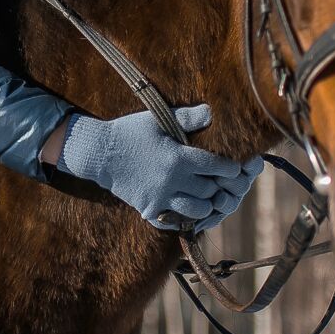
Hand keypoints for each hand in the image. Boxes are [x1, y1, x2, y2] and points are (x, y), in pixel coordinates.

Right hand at [56, 104, 255, 230]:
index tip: (235, 168)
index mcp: (178, 157)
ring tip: (207, 198)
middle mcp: (172, 179)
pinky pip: (173, 221)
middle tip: (223, 184)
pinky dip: (183, 218)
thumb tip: (212, 112)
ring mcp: (160, 197)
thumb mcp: (158, 119)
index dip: (230, 168)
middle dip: (219, 186)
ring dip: (205, 204)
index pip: (216, 166)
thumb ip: (187, 117)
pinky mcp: (149, 208)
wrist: (99, 153)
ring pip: (196, 210)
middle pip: (209, 190)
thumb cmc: (130, 132)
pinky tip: (186, 211)